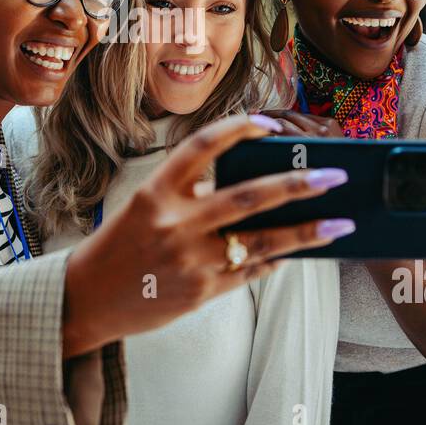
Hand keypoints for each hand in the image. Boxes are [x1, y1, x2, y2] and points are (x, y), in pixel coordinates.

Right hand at [62, 113, 352, 355]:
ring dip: (307, 232)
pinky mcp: (201, 292)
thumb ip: (189, 194)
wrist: (85, 300)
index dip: (239, 129)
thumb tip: (253, 184)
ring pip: (263, 241)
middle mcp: (174, 223)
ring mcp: (190, 260)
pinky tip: (297, 253)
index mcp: (156, 192)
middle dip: (299, 184)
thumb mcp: (144, 207)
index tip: (270, 124)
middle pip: (250, 196)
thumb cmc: (119, 247)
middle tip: (334, 175)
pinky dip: (276, 260)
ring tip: (340, 224)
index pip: (203, 147)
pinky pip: (250, 271)